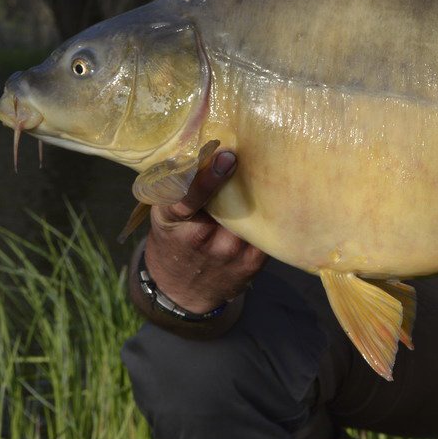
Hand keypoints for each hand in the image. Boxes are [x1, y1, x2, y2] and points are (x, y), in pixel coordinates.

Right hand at [143, 150, 266, 314]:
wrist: (180, 291)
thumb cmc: (173, 238)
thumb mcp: (163, 214)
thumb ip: (180, 188)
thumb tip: (205, 147)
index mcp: (172, 221)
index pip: (187, 199)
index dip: (208, 178)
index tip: (226, 156)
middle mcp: (200, 239)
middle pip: (230, 202)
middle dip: (242, 179)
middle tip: (258, 152)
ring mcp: (229, 253)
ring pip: (252, 215)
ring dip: (260, 193)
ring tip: (270, 170)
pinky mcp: (252, 262)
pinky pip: (266, 230)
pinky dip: (269, 214)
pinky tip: (274, 198)